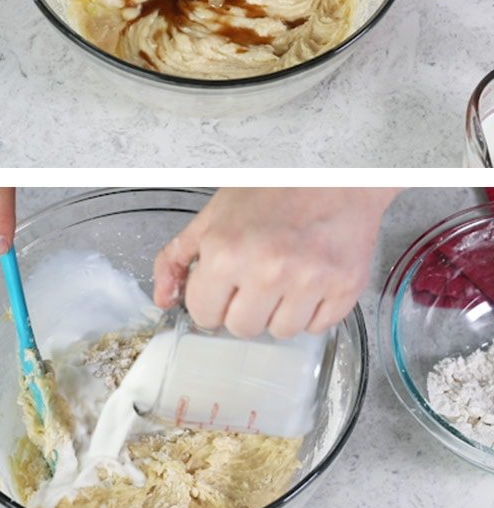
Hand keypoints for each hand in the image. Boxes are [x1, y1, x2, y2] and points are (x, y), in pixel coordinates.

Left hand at [153, 188, 398, 337]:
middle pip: (242, 329)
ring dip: (279, 312)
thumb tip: (164, 299)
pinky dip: (311, 311)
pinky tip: (308, 281)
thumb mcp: (211, 216)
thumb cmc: (271, 191)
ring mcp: (310, 280)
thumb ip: (175, 258)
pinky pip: (318, 326)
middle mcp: (268, 270)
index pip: (204, 314)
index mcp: (227, 252)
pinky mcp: (345, 287)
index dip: (210, 302)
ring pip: (282, 332)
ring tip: (284, 277)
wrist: (334, 175)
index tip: (221, 288)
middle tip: (254, 280)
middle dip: (243, 309)